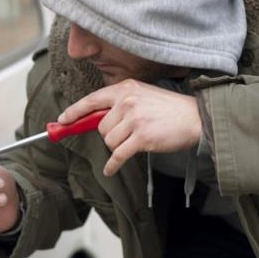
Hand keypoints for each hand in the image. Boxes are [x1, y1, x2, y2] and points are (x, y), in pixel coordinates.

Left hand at [58, 79, 201, 175]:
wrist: (195, 118)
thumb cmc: (169, 109)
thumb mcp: (143, 95)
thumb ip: (121, 103)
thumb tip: (95, 119)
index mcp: (125, 88)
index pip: (92, 100)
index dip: (74, 111)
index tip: (62, 120)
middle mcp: (127, 101)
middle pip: (100, 126)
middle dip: (110, 135)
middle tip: (128, 135)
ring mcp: (134, 119)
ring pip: (108, 141)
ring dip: (118, 147)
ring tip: (135, 141)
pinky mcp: (141, 138)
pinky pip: (118, 155)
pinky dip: (113, 165)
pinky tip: (111, 169)